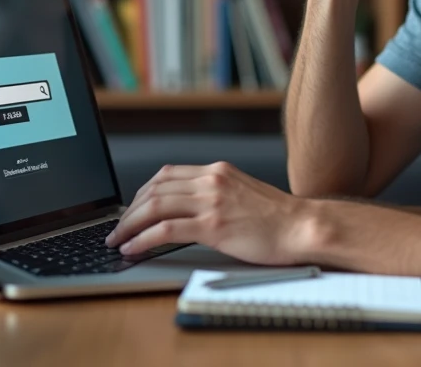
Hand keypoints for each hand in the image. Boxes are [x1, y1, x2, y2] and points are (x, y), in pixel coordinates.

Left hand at [105, 162, 313, 264]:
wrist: (303, 227)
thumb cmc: (278, 219)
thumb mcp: (242, 194)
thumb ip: (216, 195)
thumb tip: (188, 211)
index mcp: (217, 171)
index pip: (166, 175)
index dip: (142, 193)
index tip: (131, 209)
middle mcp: (211, 181)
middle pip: (154, 189)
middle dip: (129, 210)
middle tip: (117, 228)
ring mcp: (212, 202)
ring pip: (154, 206)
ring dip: (129, 225)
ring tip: (118, 240)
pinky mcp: (213, 225)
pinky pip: (166, 229)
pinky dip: (143, 239)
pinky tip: (134, 248)